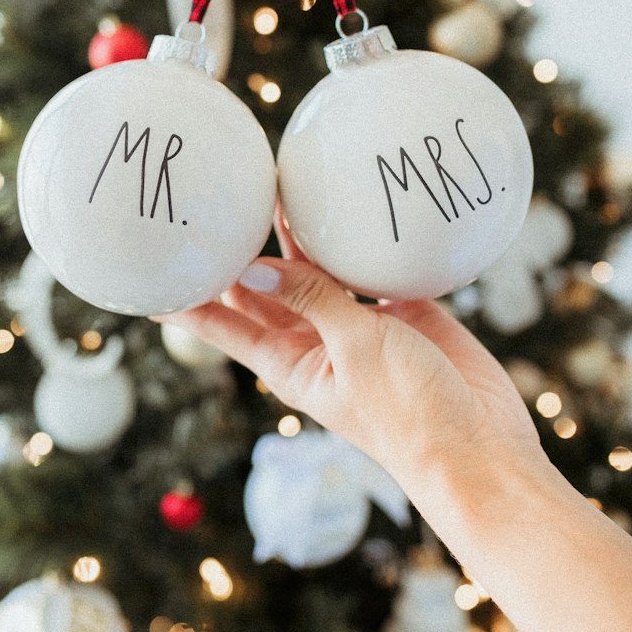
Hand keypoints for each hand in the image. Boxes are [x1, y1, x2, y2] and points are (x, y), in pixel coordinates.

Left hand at [152, 209, 541, 495]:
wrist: (481, 444)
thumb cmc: (409, 414)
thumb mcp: (353, 350)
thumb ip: (311, 300)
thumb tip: (251, 267)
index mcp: (290, 363)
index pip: (225, 326)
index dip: (189, 300)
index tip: (150, 275)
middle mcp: (318, 341)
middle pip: (267, 289)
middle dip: (242, 254)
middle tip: (214, 205)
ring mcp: (360, 325)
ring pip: (319, 271)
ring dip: (300, 238)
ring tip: (272, 186)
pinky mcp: (403, 310)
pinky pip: (372, 267)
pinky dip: (360, 241)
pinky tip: (348, 204)